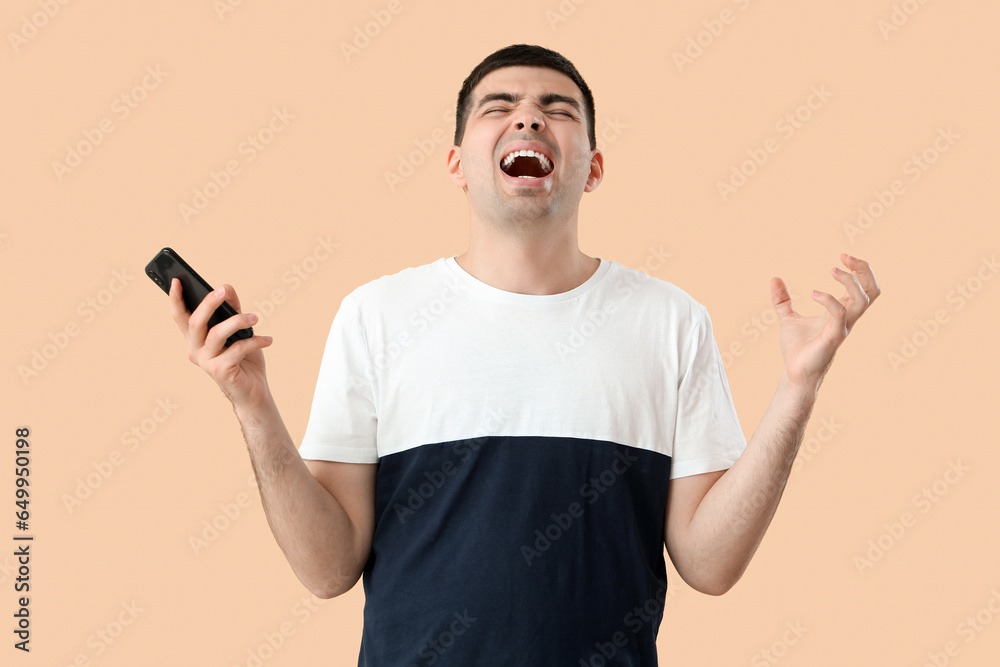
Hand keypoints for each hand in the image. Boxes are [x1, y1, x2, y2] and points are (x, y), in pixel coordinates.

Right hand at [169, 278, 273, 408]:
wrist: (253, 391)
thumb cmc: (244, 359)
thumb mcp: (238, 331)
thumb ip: (231, 310)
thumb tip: (227, 287)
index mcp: (195, 339)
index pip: (180, 317)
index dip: (176, 299)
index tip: (176, 280)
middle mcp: (195, 350)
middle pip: (195, 322)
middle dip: (208, 303)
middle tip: (223, 290)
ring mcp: (206, 362)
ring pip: (216, 334)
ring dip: (238, 322)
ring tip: (255, 318)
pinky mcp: (220, 371)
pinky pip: (237, 349)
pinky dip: (254, 341)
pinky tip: (267, 340)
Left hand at [771, 254, 879, 392]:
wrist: (794, 373)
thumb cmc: (797, 349)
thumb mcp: (787, 318)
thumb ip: (782, 299)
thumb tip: (774, 279)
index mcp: (841, 312)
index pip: (865, 287)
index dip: (859, 270)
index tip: (842, 257)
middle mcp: (847, 319)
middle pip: (873, 290)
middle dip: (864, 270)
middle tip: (845, 257)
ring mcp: (843, 327)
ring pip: (863, 300)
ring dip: (850, 281)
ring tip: (832, 270)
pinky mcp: (833, 337)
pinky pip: (840, 313)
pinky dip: (829, 299)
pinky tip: (813, 294)